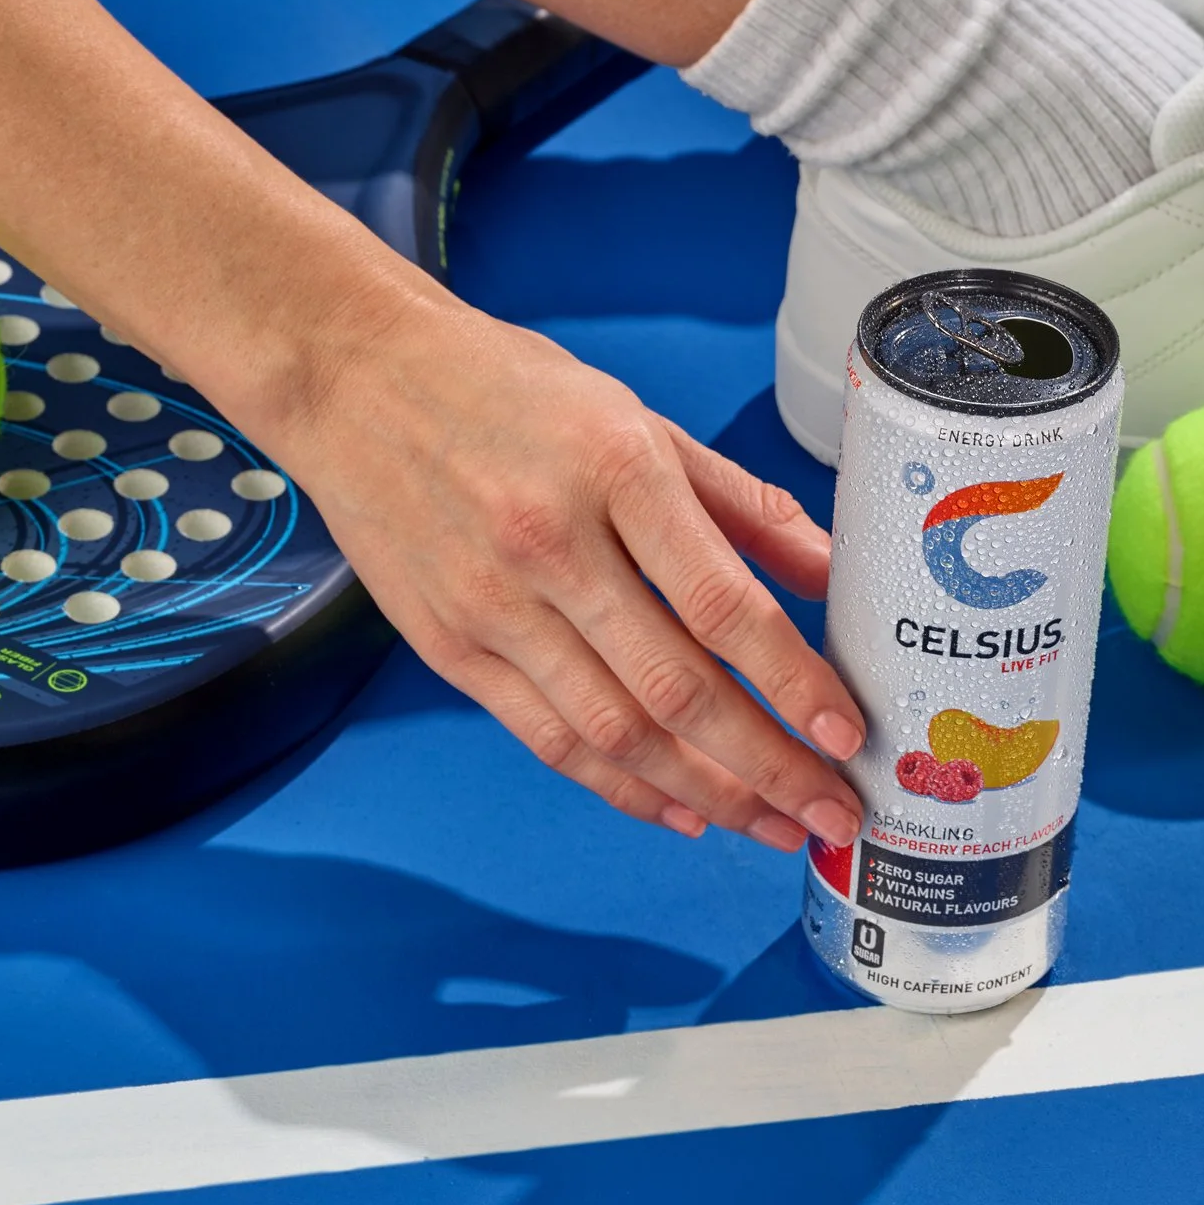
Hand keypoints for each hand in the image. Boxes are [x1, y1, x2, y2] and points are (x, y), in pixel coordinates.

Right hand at [273, 275, 864, 848]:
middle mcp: (551, 545)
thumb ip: (739, 502)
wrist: (355, 379)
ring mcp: (493, 605)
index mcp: (615, 472)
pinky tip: (681, 810)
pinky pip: (547, 740)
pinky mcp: (449, 647)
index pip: (721, 605)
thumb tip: (826, 571)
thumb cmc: (503, 389)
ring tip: (771, 825)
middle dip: (768, 766)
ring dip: (706, 794)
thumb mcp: (637, 419)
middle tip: (831, 809)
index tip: (847, 730)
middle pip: (676, 688)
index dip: (792, 682)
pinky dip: (621, 787)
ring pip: (614, 733)